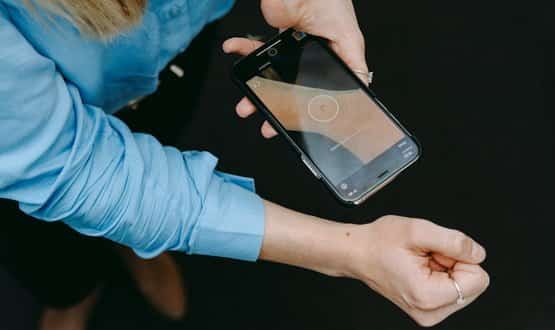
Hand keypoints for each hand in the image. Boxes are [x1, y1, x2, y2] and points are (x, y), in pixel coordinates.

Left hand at [223, 0, 367, 138]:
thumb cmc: (331, 3)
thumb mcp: (350, 38)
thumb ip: (355, 65)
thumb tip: (363, 89)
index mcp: (328, 63)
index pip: (315, 94)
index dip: (304, 112)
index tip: (294, 126)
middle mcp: (307, 60)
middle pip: (289, 91)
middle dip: (276, 108)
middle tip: (265, 123)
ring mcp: (287, 51)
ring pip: (269, 77)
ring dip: (254, 89)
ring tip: (244, 105)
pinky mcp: (272, 38)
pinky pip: (253, 48)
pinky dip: (240, 49)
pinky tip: (231, 50)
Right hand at [347, 216, 489, 326]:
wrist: (357, 252)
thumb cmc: (378, 243)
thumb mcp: (417, 230)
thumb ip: (454, 241)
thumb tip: (477, 253)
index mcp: (428, 295)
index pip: (478, 279)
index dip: (459, 257)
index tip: (435, 252)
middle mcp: (429, 312)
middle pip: (472, 284)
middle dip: (452, 263)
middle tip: (425, 255)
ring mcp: (428, 313)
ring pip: (463, 286)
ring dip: (446, 267)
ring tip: (420, 260)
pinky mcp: (427, 309)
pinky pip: (451, 289)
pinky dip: (439, 273)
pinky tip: (419, 267)